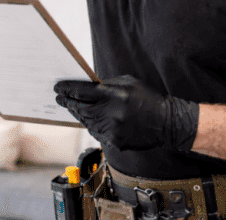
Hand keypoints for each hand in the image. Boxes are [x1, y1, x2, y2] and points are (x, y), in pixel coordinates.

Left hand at [54, 75, 198, 150]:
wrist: (168, 122)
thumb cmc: (148, 99)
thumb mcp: (128, 83)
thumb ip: (106, 84)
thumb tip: (87, 85)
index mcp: (114, 95)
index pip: (82, 91)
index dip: (67, 89)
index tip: (57, 87)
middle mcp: (112, 113)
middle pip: (81, 108)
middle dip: (68, 102)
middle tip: (60, 98)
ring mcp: (113, 130)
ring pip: (86, 121)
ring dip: (78, 114)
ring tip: (72, 107)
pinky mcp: (116, 142)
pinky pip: (97, 133)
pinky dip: (91, 125)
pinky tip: (89, 119)